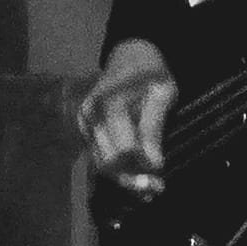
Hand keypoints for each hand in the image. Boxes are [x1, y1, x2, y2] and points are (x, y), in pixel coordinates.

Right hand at [77, 39, 177, 194]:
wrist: (130, 56)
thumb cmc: (151, 72)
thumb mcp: (162, 94)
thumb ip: (154, 128)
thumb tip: (154, 164)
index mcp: (110, 105)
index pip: (123, 151)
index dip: (141, 168)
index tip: (161, 174)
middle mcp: (90, 116)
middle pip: (108, 162)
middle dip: (132, 180)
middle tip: (157, 189)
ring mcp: (84, 124)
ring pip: (101, 164)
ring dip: (125, 179)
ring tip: (149, 190)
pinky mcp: (85, 130)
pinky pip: (99, 156)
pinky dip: (117, 170)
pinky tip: (136, 177)